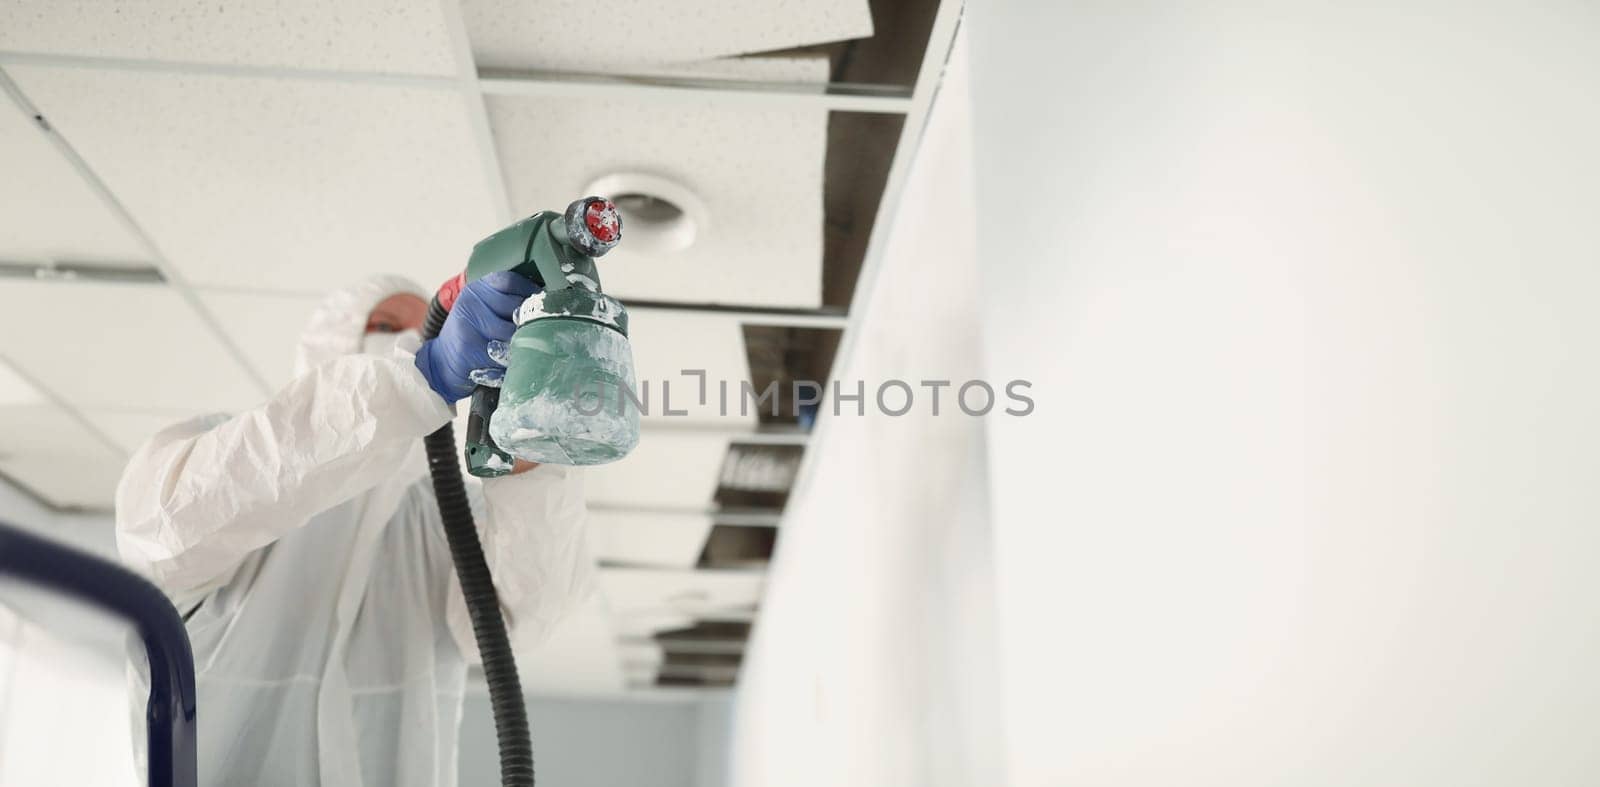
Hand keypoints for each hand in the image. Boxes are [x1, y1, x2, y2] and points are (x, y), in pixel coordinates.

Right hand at [414, 271, 538, 403]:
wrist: (442, 360)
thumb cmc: (473, 333)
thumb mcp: (485, 309)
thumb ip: (508, 303)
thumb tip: (544, 304)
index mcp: (478, 288)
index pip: (509, 281)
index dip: (530, 291)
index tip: (543, 303)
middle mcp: (471, 302)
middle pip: (516, 308)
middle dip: (530, 324)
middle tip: (537, 333)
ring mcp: (468, 324)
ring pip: (512, 334)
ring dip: (523, 346)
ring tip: (522, 350)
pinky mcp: (469, 348)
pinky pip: (503, 356)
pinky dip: (510, 363)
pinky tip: (506, 365)